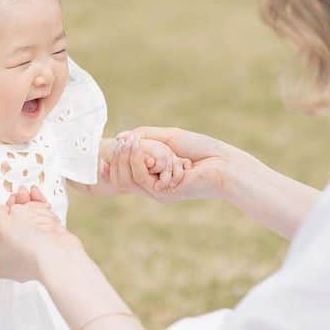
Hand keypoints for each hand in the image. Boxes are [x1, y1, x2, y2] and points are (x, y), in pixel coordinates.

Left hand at [0, 186, 84, 282]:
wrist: (59, 258)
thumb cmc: (27, 248)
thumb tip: (0, 211)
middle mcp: (10, 261)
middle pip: (2, 235)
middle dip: (7, 213)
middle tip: (11, 199)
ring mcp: (28, 252)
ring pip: (21, 226)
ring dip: (24, 207)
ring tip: (25, 193)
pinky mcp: (44, 243)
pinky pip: (37, 223)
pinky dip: (37, 209)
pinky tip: (35, 194)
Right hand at [104, 127, 238, 201]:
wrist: (225, 164)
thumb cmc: (201, 149)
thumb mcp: (168, 137)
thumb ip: (145, 137)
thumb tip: (120, 137)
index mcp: (153, 174)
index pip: (122, 173)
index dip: (109, 162)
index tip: (104, 147)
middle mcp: (152, 186)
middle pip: (120, 178)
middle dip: (116, 158)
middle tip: (121, 141)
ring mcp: (157, 192)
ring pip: (127, 179)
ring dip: (126, 158)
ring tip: (130, 142)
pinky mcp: (164, 193)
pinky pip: (140, 179)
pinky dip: (139, 161)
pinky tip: (145, 149)